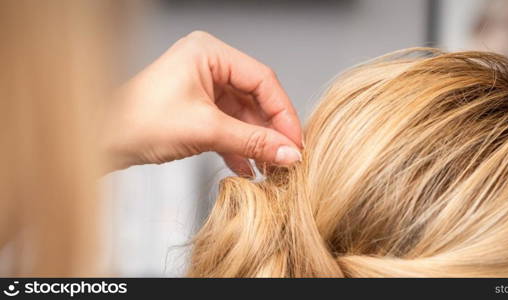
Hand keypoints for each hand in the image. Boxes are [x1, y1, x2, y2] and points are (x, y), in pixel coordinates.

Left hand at [103, 31, 302, 175]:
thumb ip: (252, 141)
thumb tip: (289, 153)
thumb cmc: (139, 122)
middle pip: (254, 97)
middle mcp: (208, 64)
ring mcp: (201, 86)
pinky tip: (249, 167)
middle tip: (287, 156)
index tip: (295, 141)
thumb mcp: (205, 131)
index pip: (262, 79)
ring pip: (242, 114)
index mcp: (209, 52)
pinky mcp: (195, 107)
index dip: (283, 112)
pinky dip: (238, 146)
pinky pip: (227, 124)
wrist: (100, 141)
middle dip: (270, 130)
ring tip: (271, 167)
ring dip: (255, 142)